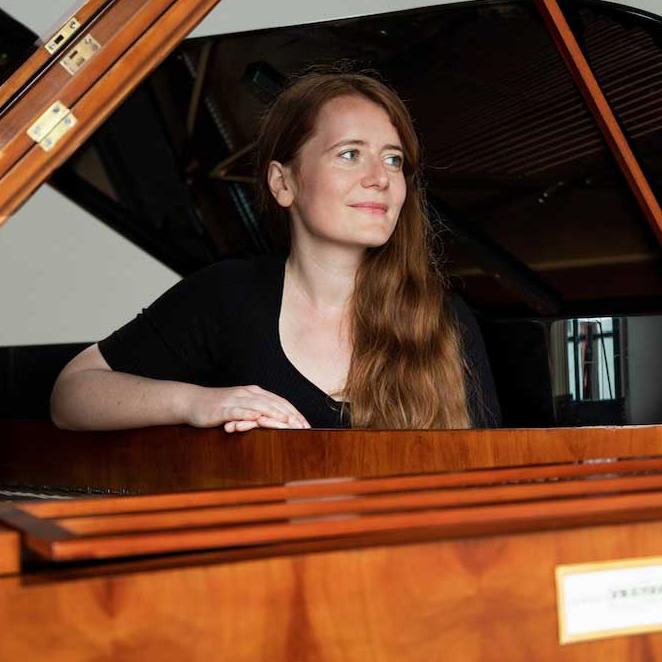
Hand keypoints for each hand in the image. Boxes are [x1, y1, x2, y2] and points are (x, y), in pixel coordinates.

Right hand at [184, 384, 310, 430]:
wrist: (192, 401)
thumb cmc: (219, 407)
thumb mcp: (242, 407)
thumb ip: (258, 411)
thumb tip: (277, 422)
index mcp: (255, 393)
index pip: (280, 401)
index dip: (295, 412)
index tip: (306, 424)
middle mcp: (247, 393)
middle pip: (273, 403)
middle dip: (290, 415)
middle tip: (303, 426)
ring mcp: (235, 399)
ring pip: (258, 405)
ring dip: (274, 413)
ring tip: (287, 420)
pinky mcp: (222, 408)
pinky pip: (237, 410)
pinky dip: (248, 413)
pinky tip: (257, 417)